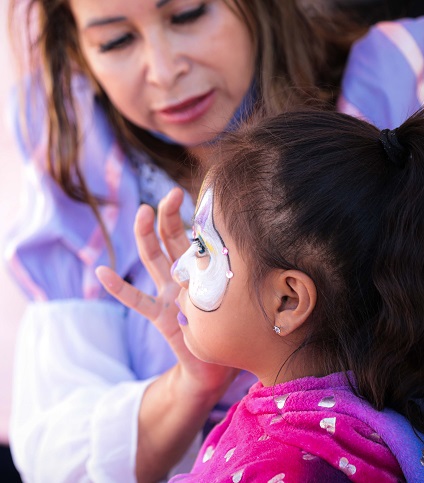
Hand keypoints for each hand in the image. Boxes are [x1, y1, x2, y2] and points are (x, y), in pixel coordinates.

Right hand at [96, 187, 236, 396]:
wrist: (218, 367)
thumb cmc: (236, 329)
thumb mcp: (246, 295)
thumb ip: (255, 275)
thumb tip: (285, 248)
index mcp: (202, 270)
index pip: (194, 235)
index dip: (193, 216)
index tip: (200, 196)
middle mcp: (183, 276)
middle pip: (170, 239)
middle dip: (169, 216)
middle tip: (170, 195)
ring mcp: (169, 293)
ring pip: (153, 259)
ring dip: (146, 236)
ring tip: (143, 212)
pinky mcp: (161, 316)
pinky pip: (136, 300)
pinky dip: (119, 287)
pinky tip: (102, 272)